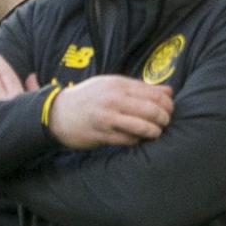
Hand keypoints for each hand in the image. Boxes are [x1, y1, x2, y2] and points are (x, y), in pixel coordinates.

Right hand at [47, 76, 173, 148]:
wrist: (56, 113)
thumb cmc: (88, 98)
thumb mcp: (111, 85)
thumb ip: (140, 88)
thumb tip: (169, 91)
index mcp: (119, 85)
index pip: (155, 94)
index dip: (168, 104)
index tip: (169, 110)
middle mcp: (114, 100)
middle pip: (152, 110)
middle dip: (164, 119)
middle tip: (164, 123)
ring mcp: (107, 119)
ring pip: (142, 127)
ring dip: (154, 132)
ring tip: (155, 133)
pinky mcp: (101, 135)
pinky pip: (128, 140)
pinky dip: (137, 141)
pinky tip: (137, 139)